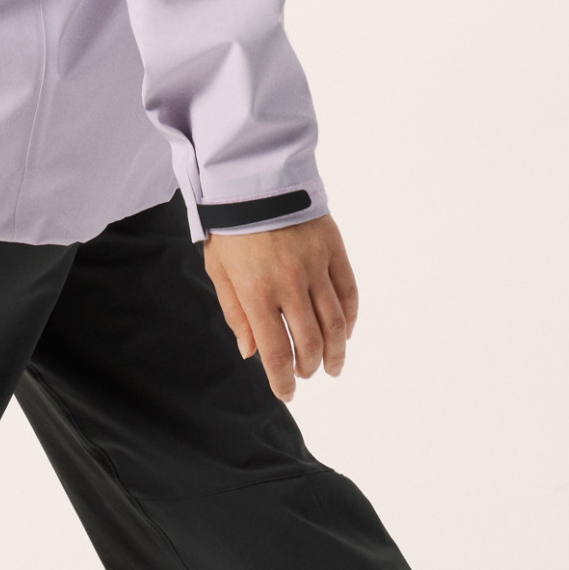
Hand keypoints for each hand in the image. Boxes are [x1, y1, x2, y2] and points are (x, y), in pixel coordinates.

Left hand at [201, 213, 358, 402]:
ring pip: (335, 323)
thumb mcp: (218, 269)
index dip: (284, 380)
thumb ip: (234, 313)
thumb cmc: (229, 225)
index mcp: (256, 291)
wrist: (253, 176)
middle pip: (310, 342)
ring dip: (336, 352)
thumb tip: (250, 352)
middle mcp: (289, 283)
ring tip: (333, 366)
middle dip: (309, 367)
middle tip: (307, 374)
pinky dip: (349, 319)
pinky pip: (349, 294)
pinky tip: (344, 332)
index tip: (287, 393)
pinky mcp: (334, 250)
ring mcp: (316, 266)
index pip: (277, 352)